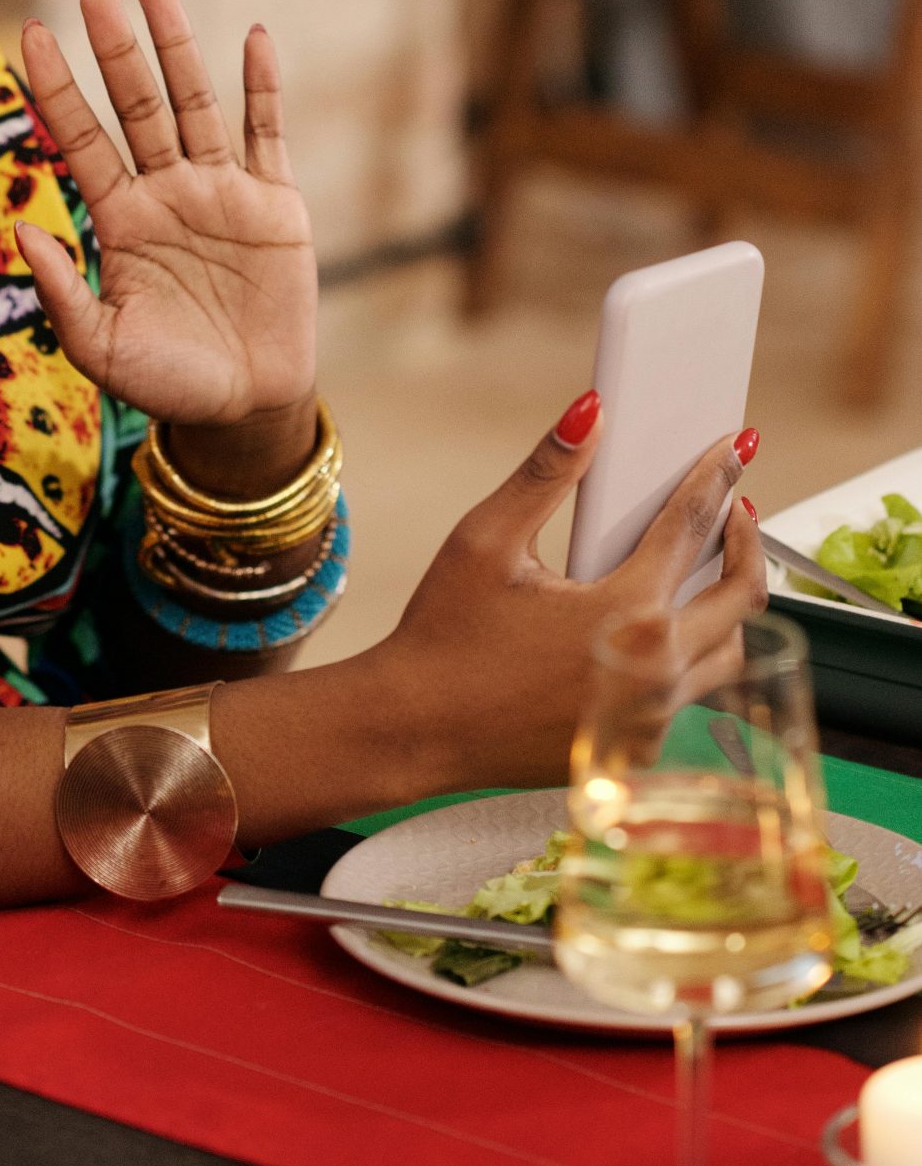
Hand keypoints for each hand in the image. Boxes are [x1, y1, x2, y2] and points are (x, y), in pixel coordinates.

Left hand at [14, 0, 316, 428]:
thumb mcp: (101, 346)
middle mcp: (166, 191)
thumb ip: (62, 291)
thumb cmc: (166, 382)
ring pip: (196, 102)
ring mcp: (221, 191)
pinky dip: (263, 86)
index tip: (34, 31)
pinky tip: (252, 37)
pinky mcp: (275, 204)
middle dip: (116, 44)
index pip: (81, 137)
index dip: (59, 86)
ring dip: (177, 45)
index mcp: (120, 219)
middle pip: (136, 102)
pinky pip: (267, 134)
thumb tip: (22, 229)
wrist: (246, 408)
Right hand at [366, 408, 767, 795]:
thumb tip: (589, 416)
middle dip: (748, 541)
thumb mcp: (486, 540)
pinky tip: (657, 632)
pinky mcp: (637, 749)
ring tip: (709, 571)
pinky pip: (689, 696)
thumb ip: (546, 473)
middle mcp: (655, 670)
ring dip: (730, 607)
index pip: (692, 526)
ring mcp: (652, 719)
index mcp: (627, 612)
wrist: (416, 730)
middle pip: (742, 597)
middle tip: (736, 508)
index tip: (735, 450)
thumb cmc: (444, 637)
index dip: (717, 477)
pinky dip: (689, 657)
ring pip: (730, 654)